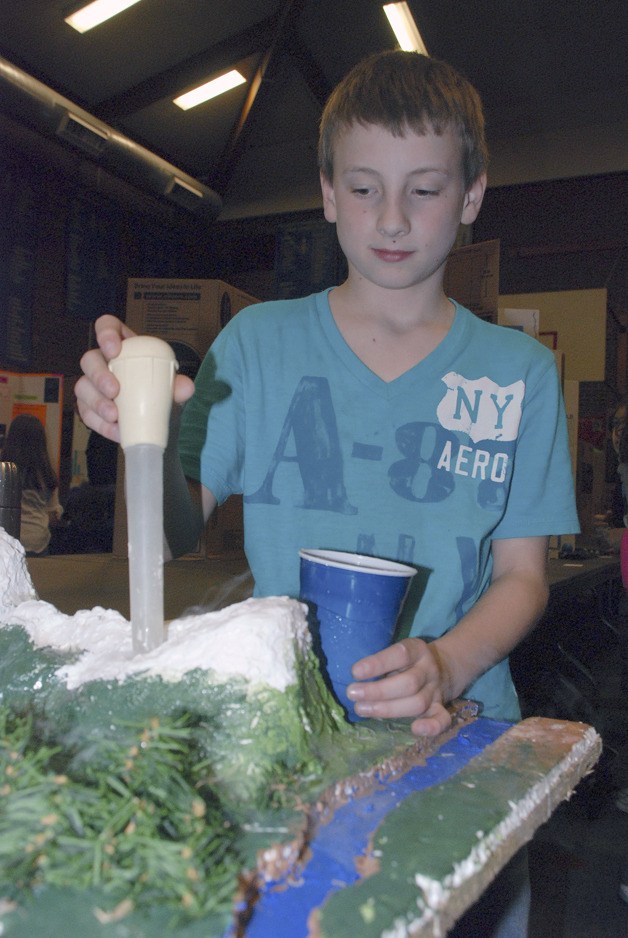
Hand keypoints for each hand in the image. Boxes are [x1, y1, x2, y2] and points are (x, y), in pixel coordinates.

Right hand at [75, 315, 194, 442]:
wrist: (158, 418)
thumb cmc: (159, 391)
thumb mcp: (170, 386)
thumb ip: (177, 385)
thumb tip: (186, 387)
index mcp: (124, 346)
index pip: (106, 326)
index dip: (105, 334)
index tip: (114, 350)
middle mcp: (103, 362)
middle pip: (89, 360)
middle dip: (99, 375)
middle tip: (115, 391)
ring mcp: (93, 385)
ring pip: (82, 387)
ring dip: (97, 402)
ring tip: (114, 416)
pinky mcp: (89, 407)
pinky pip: (87, 413)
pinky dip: (100, 424)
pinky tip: (115, 431)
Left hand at [346, 637, 452, 736]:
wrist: (443, 667)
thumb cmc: (407, 662)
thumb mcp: (398, 653)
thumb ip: (382, 663)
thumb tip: (355, 680)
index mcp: (417, 650)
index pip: (401, 654)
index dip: (378, 663)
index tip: (355, 672)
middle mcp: (429, 670)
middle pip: (409, 683)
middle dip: (378, 691)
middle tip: (352, 693)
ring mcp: (436, 691)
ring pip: (418, 703)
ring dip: (388, 709)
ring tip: (361, 709)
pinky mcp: (440, 708)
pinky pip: (442, 720)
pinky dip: (431, 727)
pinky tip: (415, 729)